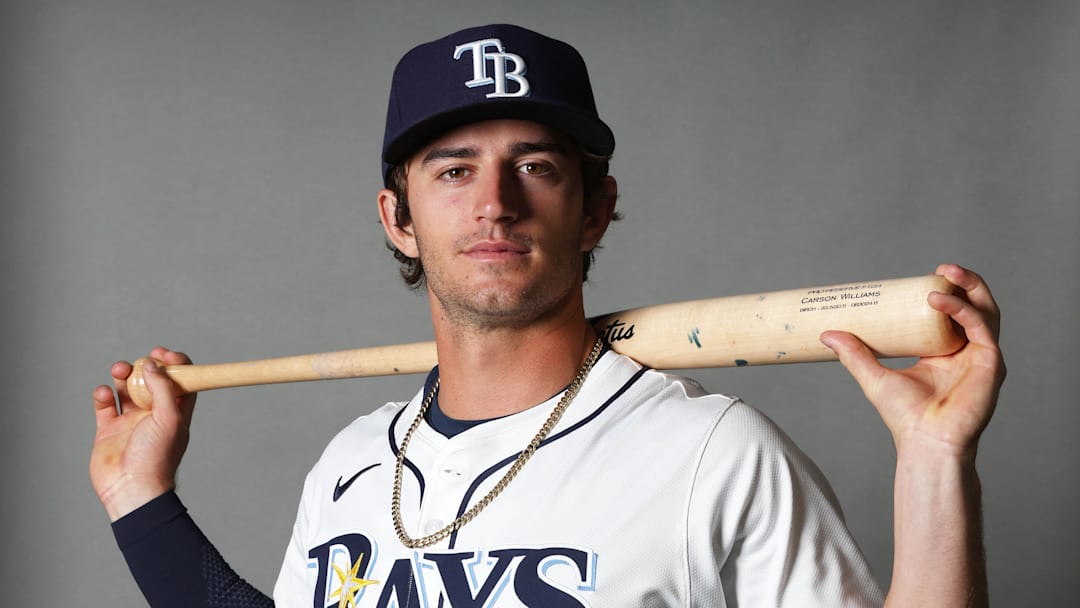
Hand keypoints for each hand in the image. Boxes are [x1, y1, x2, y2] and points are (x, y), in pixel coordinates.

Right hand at [90, 347, 196, 520]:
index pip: (180, 380)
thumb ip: (163, 388)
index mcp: (176, 411)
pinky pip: (105, 404)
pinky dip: (103, 393)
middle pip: (151, 380)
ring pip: (126, 388)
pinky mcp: (108, 429)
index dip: (174, 364)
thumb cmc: (156, 457)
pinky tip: (105, 393)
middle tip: (140, 360)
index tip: (163, 354)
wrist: (131, 488)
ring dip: (123, 374)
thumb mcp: (169, 418)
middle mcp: (154, 414)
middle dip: (145, 366)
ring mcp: (131, 421)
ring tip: (119, 370)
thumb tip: (154, 365)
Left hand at [821, 264, 1005, 456]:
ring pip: (985, 311)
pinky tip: (938, 302)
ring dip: (969, 287)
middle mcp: (968, 352)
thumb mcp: (874, 376)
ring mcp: (982, 358)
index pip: (951, 314)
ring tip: (945, 273)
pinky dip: (962, 310)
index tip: (924, 276)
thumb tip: (826, 333)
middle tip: (941, 268)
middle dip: (963, 282)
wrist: (925, 442)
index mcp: (945, 352)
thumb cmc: (905, 417)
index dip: (944, 292)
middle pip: (975, 307)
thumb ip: (854, 354)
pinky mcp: (992, 364)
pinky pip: (981, 328)